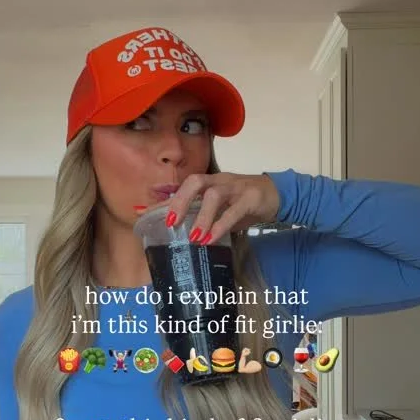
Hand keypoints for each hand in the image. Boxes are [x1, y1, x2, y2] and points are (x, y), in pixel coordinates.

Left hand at [166, 172, 280, 244]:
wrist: (278, 194)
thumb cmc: (243, 202)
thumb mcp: (220, 208)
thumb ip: (201, 215)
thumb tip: (177, 230)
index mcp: (209, 183)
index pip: (182, 189)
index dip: (163, 200)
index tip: (142, 213)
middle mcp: (219, 181)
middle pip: (195, 182)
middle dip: (180, 201)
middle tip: (171, 223)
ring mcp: (236, 188)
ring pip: (214, 195)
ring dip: (202, 217)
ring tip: (195, 238)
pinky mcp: (252, 198)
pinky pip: (235, 210)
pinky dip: (222, 225)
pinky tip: (212, 238)